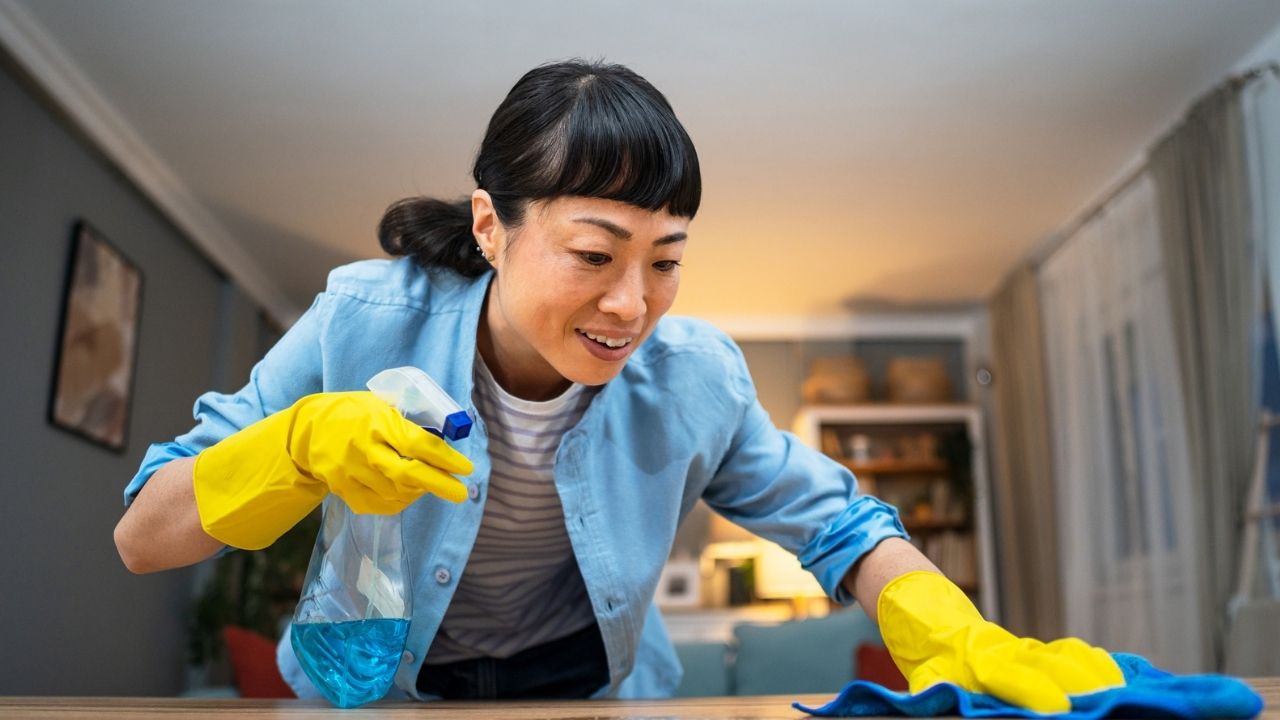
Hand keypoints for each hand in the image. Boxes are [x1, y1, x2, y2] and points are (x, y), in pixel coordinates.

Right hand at [193, 391, 472, 549]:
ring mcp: (350, 471)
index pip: (417, 444)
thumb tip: (451, 431)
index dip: (445, 459)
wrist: (309, 429)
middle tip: (461, 493)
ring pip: (395, 492)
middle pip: (407, 473)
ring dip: (419, 492)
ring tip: (430, 484)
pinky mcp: (342, 488)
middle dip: (438, 485)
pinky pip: (378, 504)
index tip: (466, 469)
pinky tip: (407, 493)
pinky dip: (398, 502)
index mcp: (377, 422)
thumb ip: (411, 418)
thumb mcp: (383, 403)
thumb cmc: (356, 413)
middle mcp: (364, 448)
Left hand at [878, 571, 1123, 712]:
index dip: (1036, 691)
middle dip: (1082, 686)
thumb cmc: (933, 661)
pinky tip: (1120, 680)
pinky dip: (1099, 665)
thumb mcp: (927, 678)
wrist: (936, 624)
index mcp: (979, 662)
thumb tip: (940, 696)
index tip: (1059, 708)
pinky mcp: (1042, 650)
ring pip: (1069, 656)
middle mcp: (1010, 652)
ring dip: (1097, 676)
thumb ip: (937, 691)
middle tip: (1108, 704)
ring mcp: (1029, 649)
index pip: (1012, 675)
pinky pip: (1075, 653)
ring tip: (1122, 696)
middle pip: (1052, 665)